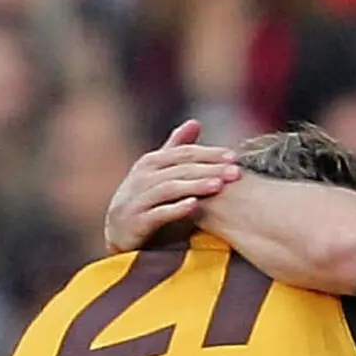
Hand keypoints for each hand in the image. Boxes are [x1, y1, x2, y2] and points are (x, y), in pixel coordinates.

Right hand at [105, 120, 237, 253]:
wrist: (120, 233)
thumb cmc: (147, 200)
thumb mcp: (160, 172)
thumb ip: (176, 149)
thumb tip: (195, 122)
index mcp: (150, 162)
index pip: (184, 153)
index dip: (209, 153)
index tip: (234, 157)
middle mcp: (141, 177)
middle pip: (180, 169)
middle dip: (209, 169)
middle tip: (235, 173)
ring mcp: (136, 199)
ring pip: (169, 188)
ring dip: (195, 186)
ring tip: (219, 186)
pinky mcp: (135, 222)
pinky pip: (156, 214)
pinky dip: (175, 209)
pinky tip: (194, 206)